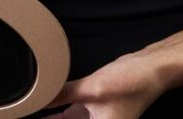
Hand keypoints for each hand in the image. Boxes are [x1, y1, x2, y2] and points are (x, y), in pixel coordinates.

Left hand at [40, 50, 164, 118]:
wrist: (151, 69)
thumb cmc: (129, 82)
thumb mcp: (92, 89)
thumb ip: (63, 94)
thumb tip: (39, 97)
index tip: (31, 118)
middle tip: (30, 114)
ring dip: (57, 117)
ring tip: (36, 111)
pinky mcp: (99, 108)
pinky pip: (77, 114)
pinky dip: (64, 112)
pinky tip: (50, 106)